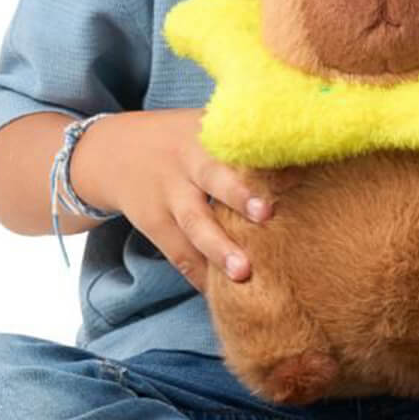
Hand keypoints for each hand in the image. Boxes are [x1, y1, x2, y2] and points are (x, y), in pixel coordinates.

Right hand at [71, 108, 303, 291]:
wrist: (113, 153)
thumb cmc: (180, 138)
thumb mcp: (206, 123)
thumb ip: (246, 133)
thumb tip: (305, 139)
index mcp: (207, 134)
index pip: (239, 142)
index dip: (266, 155)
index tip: (296, 167)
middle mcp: (187, 164)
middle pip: (214, 178)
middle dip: (239, 196)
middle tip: (267, 214)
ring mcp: (168, 196)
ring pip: (194, 224)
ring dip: (219, 249)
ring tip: (244, 273)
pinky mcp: (154, 224)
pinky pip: (178, 254)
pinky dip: (199, 276)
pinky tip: (219, 296)